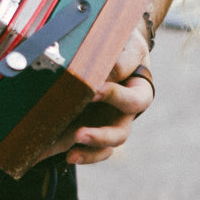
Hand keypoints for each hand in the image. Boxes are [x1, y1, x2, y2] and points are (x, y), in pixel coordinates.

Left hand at [38, 22, 154, 164]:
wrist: (113, 47)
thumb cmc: (122, 45)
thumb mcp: (128, 46)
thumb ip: (122, 59)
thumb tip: (108, 73)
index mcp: (138, 93)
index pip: (134, 100)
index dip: (116, 97)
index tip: (96, 90)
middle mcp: (123, 113)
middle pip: (120, 133)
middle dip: (100, 136)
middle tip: (80, 134)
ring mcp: (106, 123)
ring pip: (104, 147)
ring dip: (87, 151)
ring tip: (70, 154)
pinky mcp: (88, 125)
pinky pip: (86, 148)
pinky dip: (76, 154)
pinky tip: (61, 155)